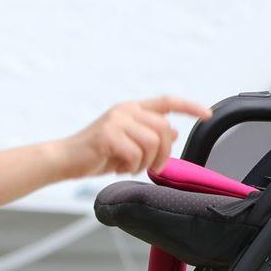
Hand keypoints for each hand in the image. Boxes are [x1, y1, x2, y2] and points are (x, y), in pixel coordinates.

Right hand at [57, 97, 211, 179]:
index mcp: (132, 109)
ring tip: (130, 167)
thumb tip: (173, 131)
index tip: (207, 114)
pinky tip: (118, 169)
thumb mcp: (128, 143)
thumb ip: (150, 134)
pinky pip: (135, 154)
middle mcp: (126, 110)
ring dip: (146, 162)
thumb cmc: (96, 154)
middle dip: (164, 154)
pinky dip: (131, 166)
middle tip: (152, 168)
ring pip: (153, 143)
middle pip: (165, 130)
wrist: (63, 161)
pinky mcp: (107, 135)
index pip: (168, 101)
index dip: (190, 107)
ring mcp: (116, 121)